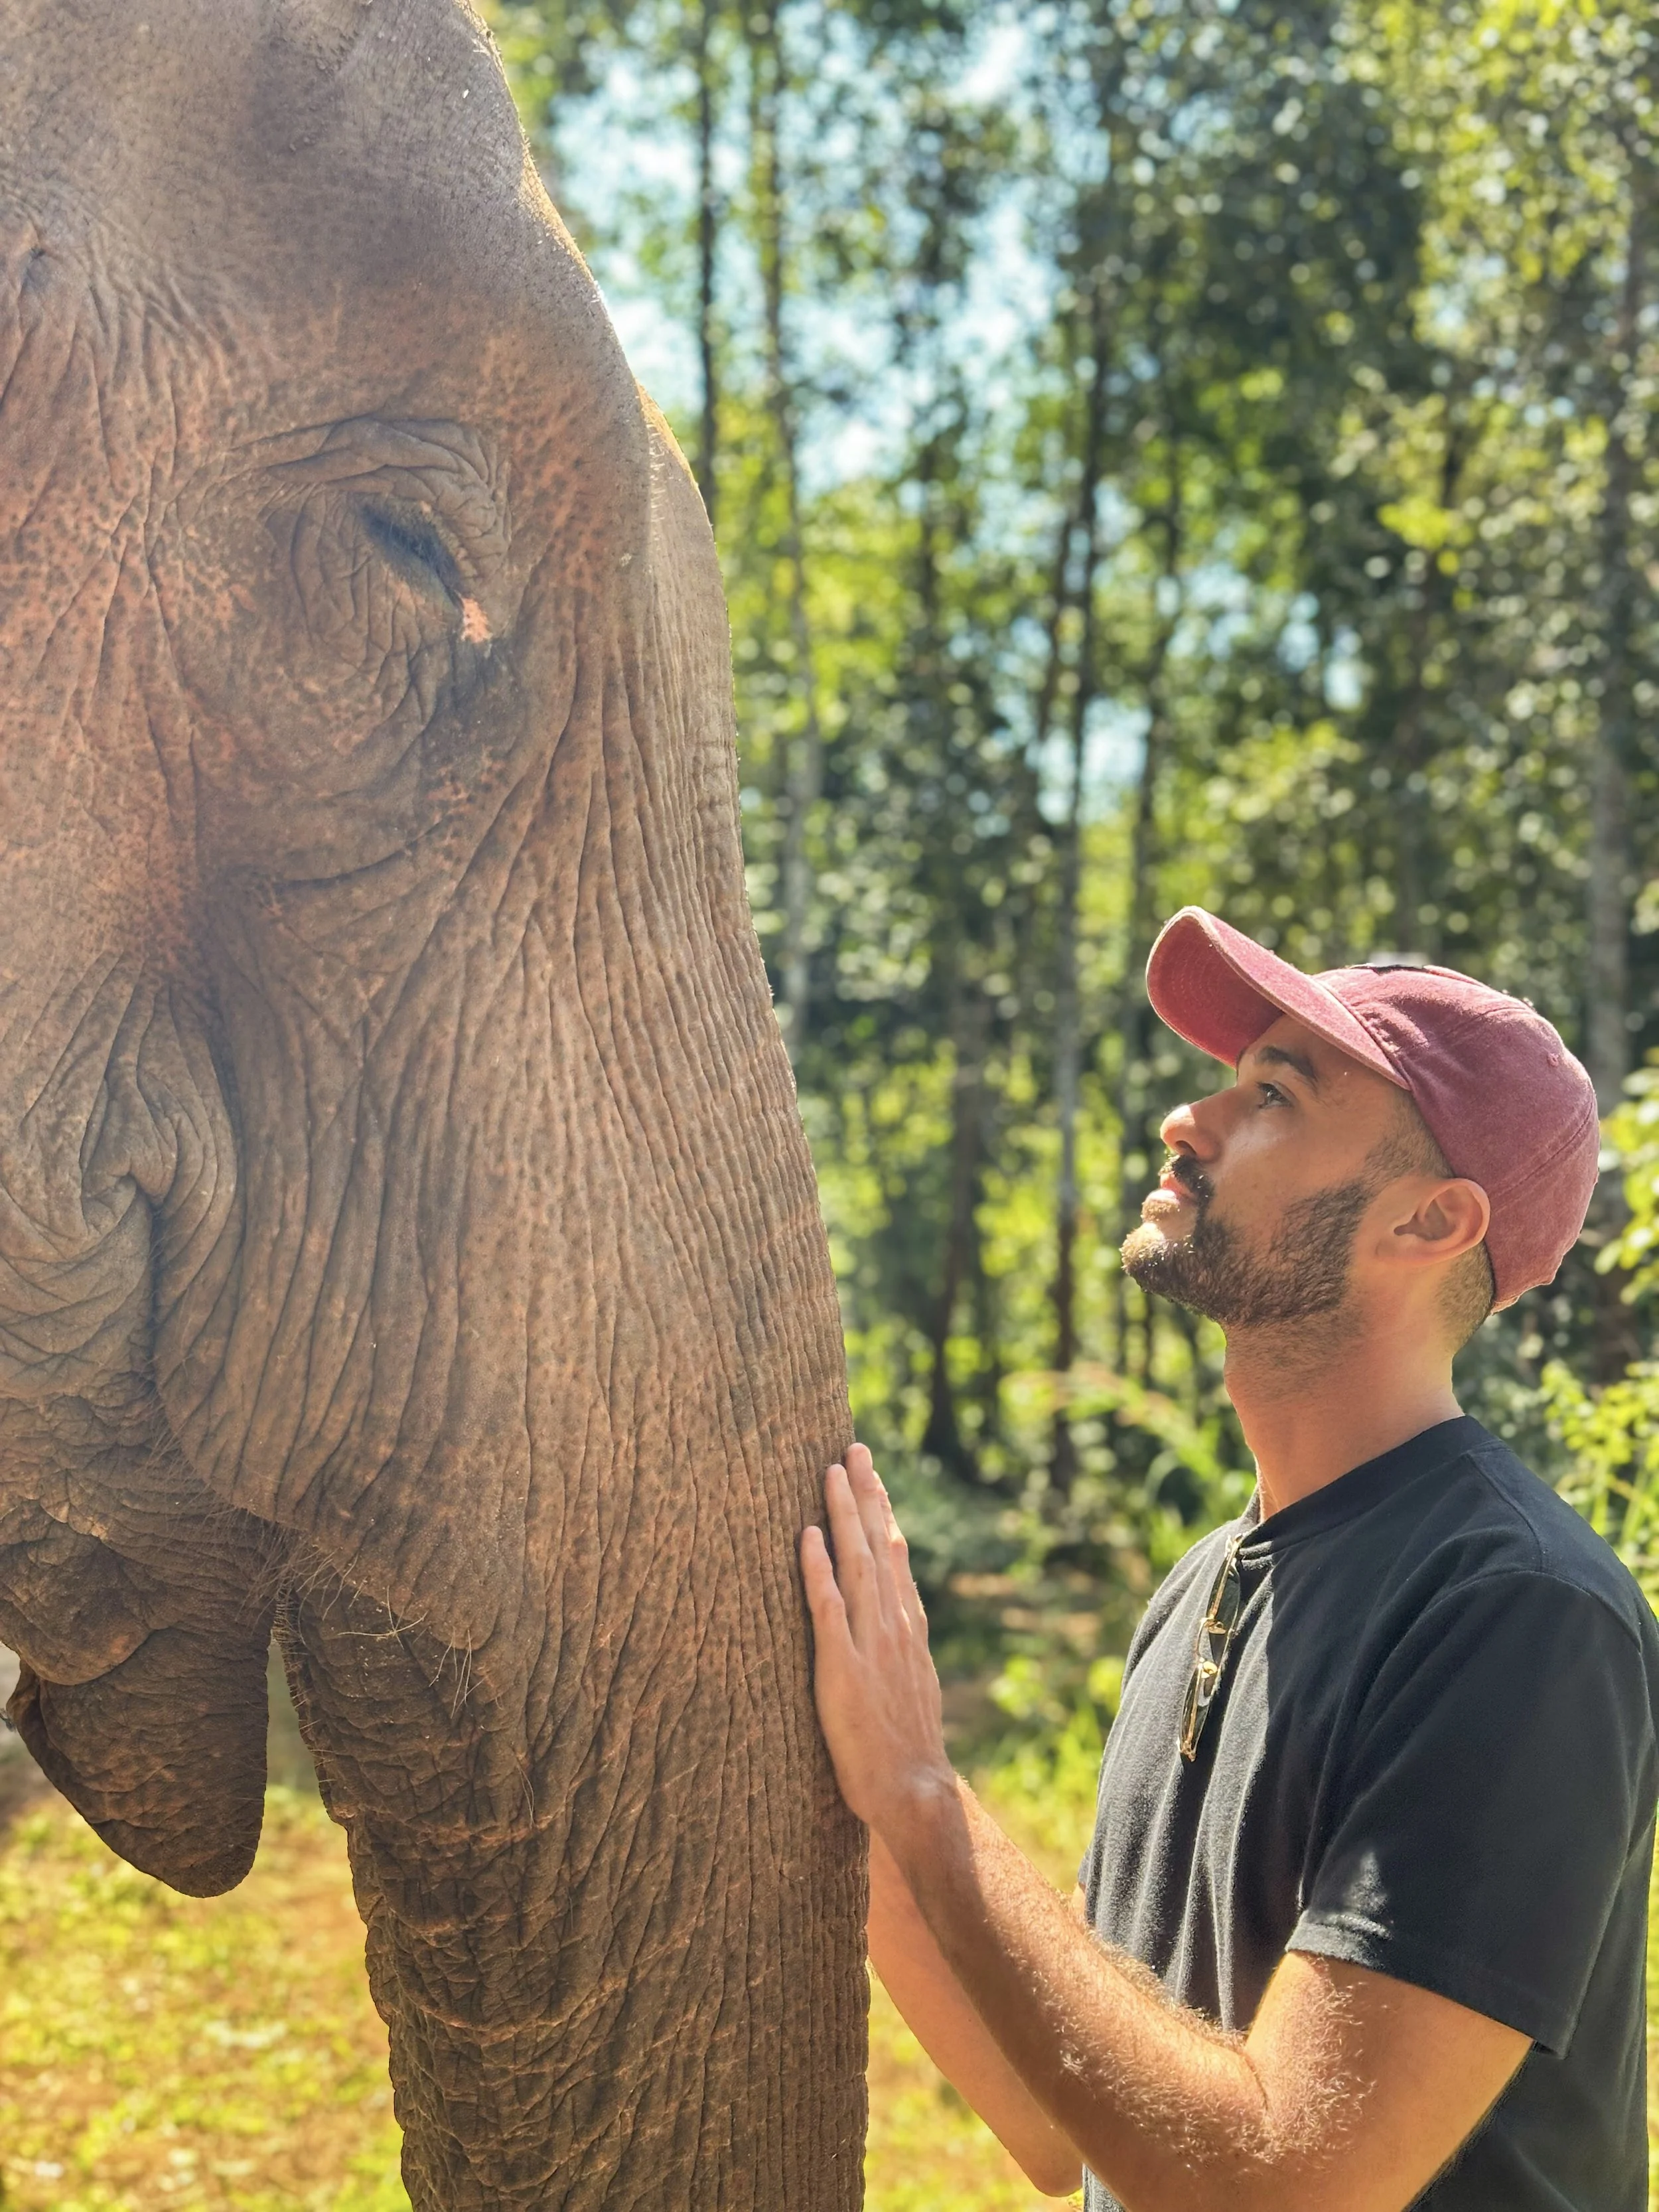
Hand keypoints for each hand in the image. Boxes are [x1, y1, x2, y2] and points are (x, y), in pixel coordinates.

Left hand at [800, 1443, 955, 1845]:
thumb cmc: (904, 1743)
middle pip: (877, 1545)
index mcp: (906, 1625)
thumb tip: (889, 1612)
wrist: (912, 1789)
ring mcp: (869, 1644)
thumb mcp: (912, 1680)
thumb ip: (899, 1641)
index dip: (882, 1510)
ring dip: (843, 1515)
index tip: (872, 1471)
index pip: (893, 1554)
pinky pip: (828, 1610)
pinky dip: (818, 1570)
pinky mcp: (842, 1669)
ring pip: (855, 1565)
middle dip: (864, 1494)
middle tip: (851, 1447)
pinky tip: (807, 1538)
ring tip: (831, 1473)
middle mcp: (892, 1624)